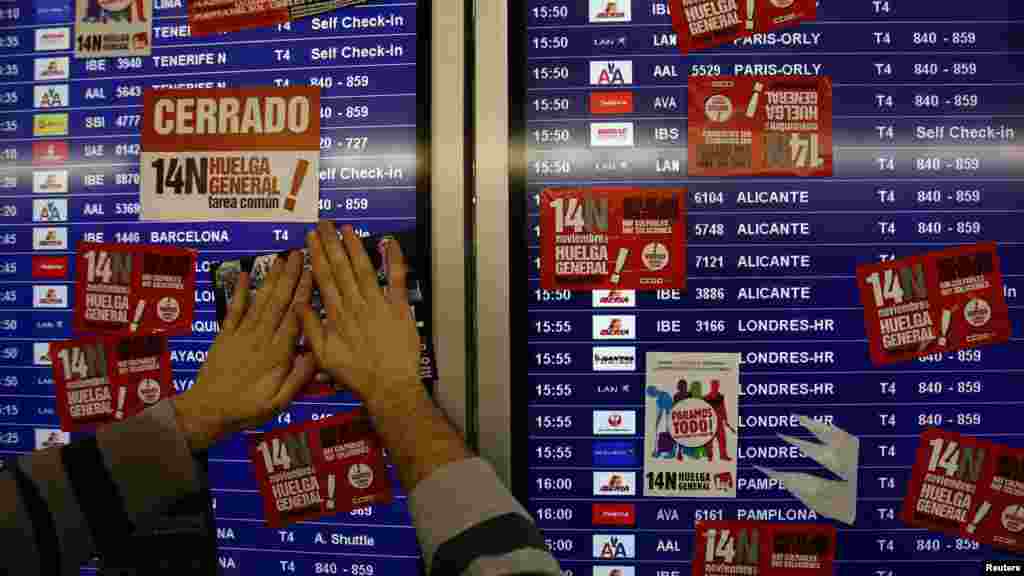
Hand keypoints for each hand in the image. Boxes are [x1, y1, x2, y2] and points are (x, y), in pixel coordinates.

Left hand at [174, 251, 316, 450]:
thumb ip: (298, 378)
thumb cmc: (246, 410)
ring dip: (271, 279)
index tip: (313, 274)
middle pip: (278, 303)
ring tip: (281, 259)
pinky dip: (238, 291)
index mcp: (277, 354)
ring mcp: (241, 335)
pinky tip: (243, 275)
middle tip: (300, 255)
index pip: (294, 318)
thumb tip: (315, 353)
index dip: (304, 294)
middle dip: (290, 277)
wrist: (207, 411)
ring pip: (259, 301)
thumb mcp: (279, 402)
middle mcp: (260, 338)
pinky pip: (233, 310)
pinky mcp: (225, 335)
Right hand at [301, 222, 422, 413]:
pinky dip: (395, 260)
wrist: (388, 385)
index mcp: (336, 315)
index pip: (324, 278)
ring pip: (363, 269)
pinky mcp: (399, 307)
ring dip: (354, 246)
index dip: (317, 256)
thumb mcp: (324, 356)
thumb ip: (310, 329)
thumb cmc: (356, 374)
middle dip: (331, 243)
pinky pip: (397, 279)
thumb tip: (298, 306)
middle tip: (324, 224)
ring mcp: (378, 304)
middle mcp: (355, 304)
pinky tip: (390, 242)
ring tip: (346, 228)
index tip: (310, 238)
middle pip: (340, 268)